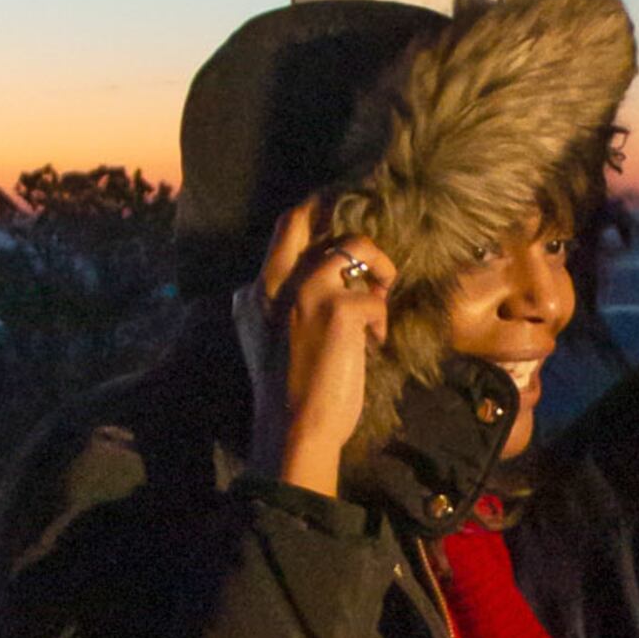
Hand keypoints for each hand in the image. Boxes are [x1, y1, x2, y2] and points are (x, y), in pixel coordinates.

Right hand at [252, 195, 392, 493]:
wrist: (294, 428)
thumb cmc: (286, 391)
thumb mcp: (265, 339)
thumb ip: (275, 305)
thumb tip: (309, 282)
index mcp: (256, 290)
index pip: (285, 227)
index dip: (317, 214)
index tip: (342, 219)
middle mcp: (277, 281)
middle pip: (306, 215)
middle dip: (341, 209)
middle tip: (366, 232)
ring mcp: (308, 290)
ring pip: (355, 245)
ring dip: (378, 267)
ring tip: (379, 300)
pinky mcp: (340, 309)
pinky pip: (375, 299)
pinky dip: (381, 320)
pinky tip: (373, 345)